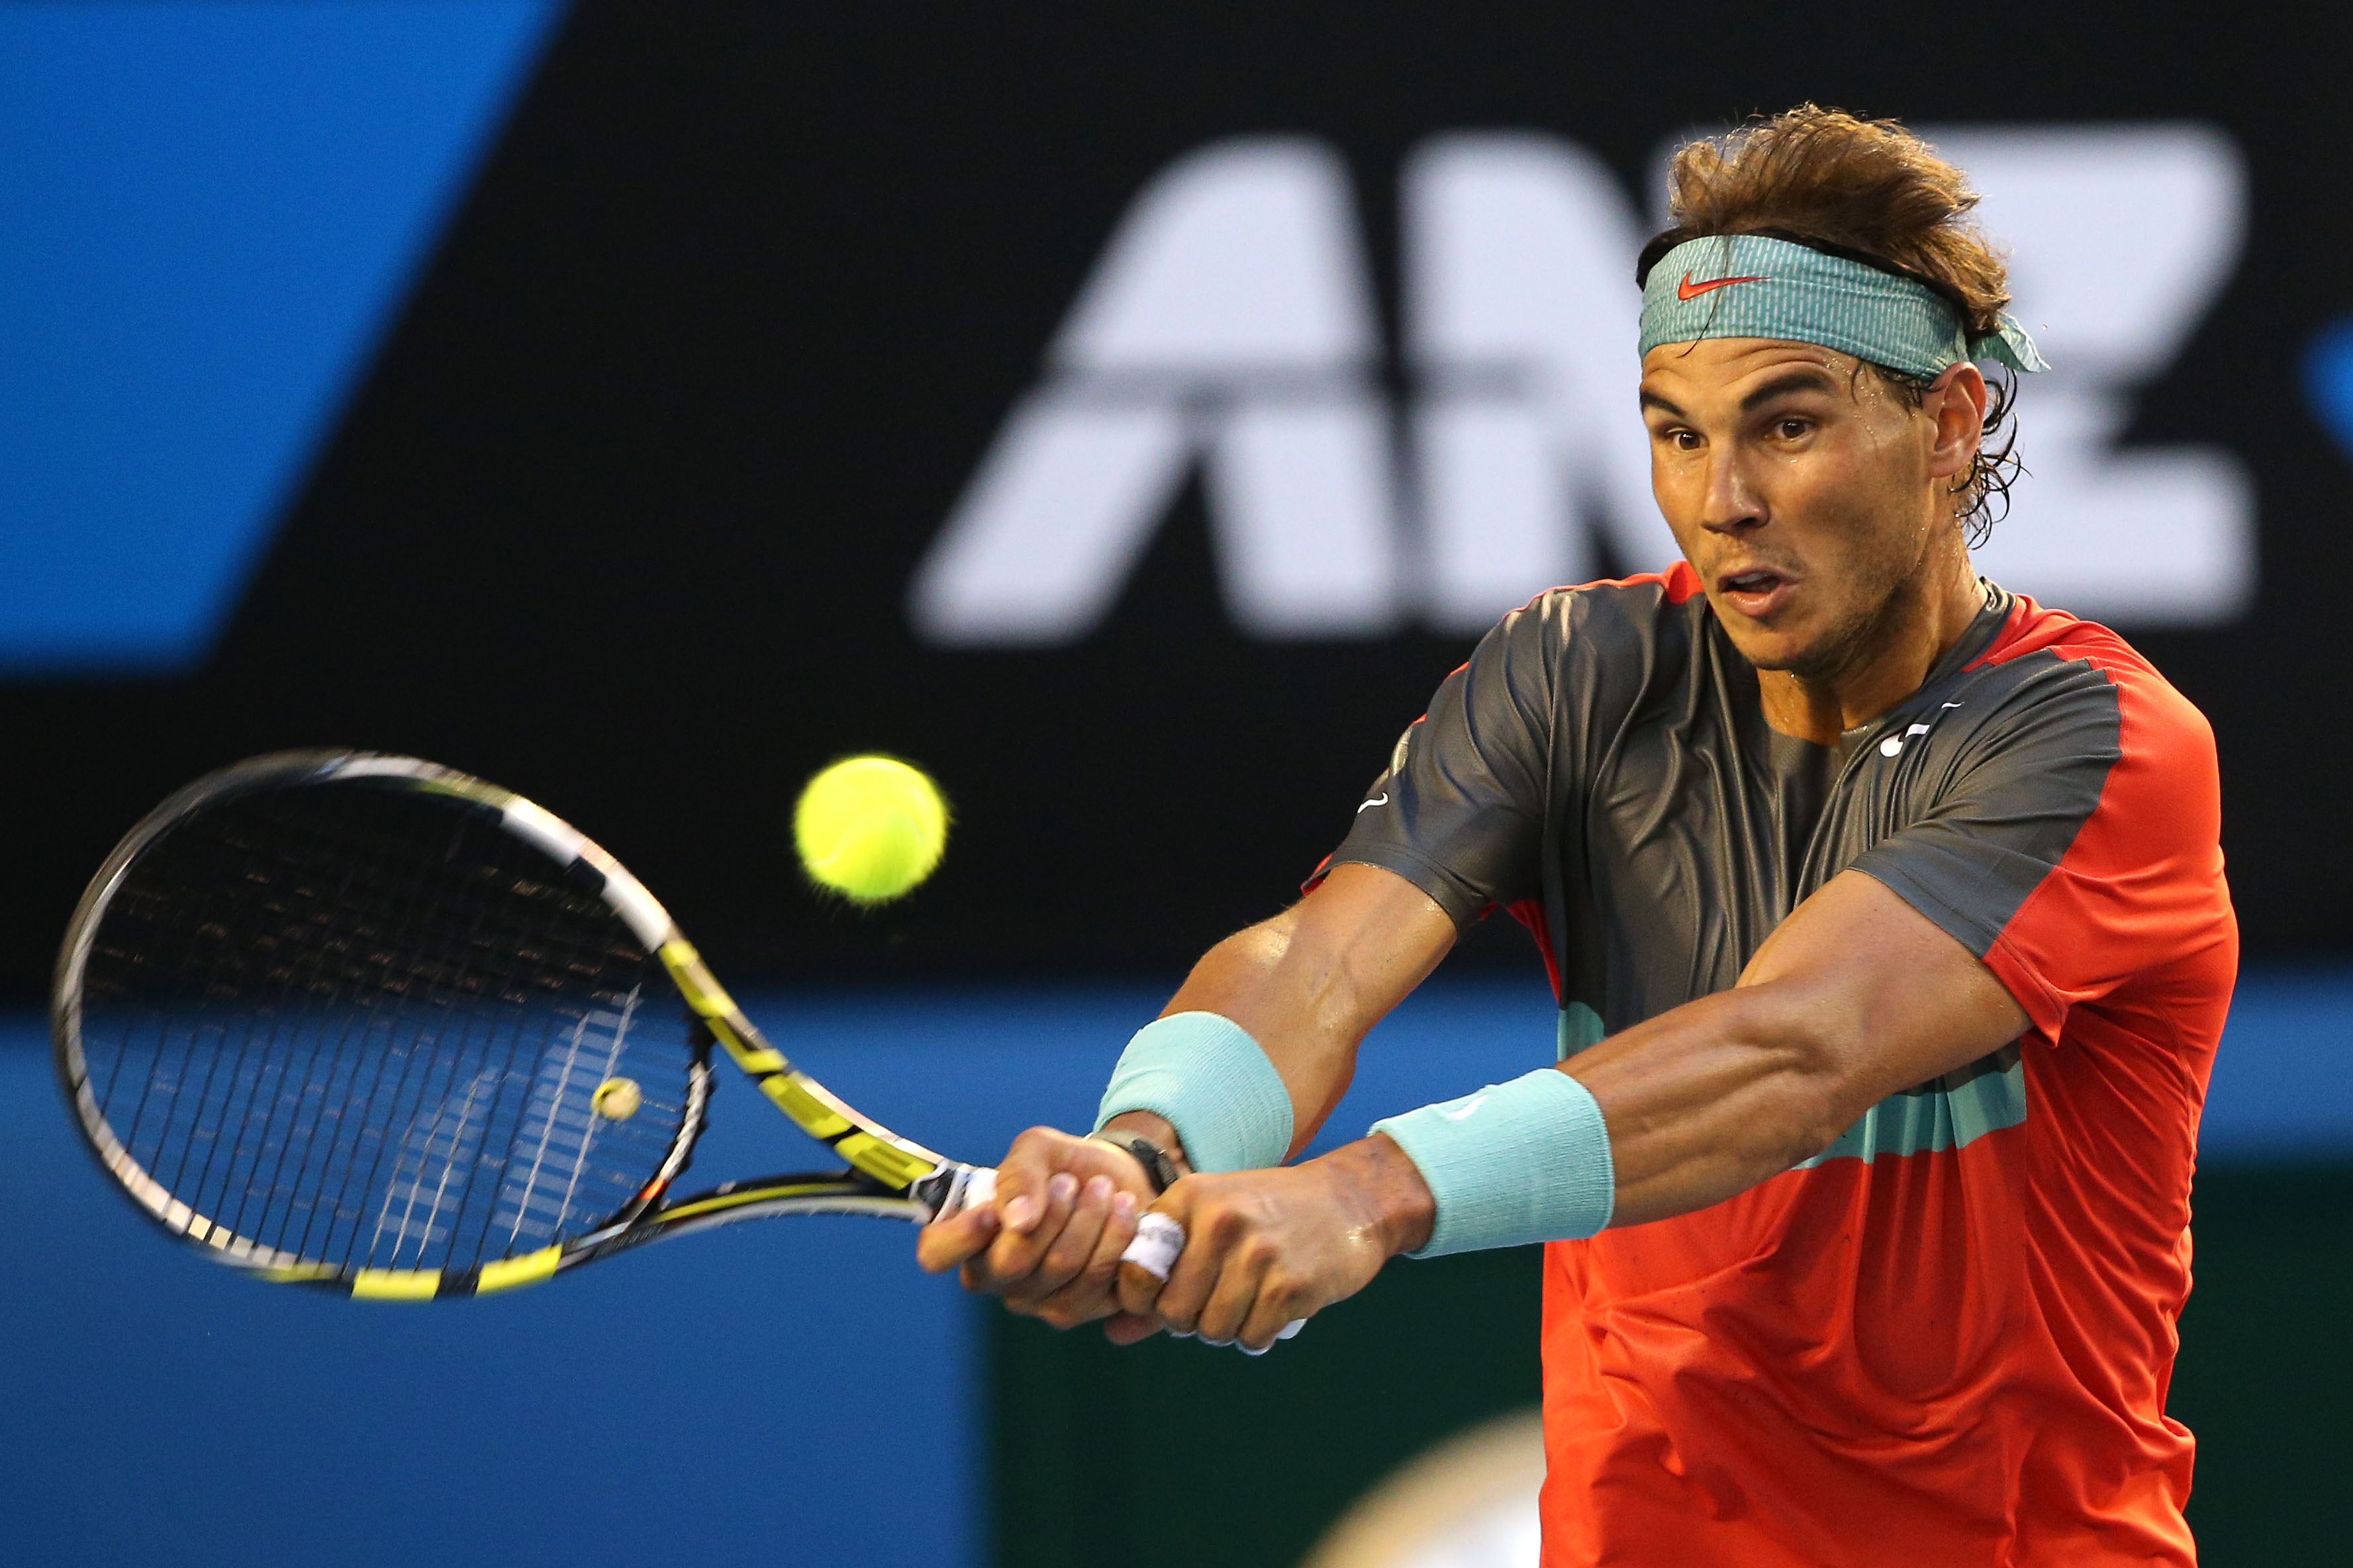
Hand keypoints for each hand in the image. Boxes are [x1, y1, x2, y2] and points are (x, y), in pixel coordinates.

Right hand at [915, 1125, 1158, 1330]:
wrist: (1121, 1181)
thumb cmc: (1064, 1165)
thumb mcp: (1038, 1150)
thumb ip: (1018, 1175)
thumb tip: (1016, 1220)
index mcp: (969, 1236)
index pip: (936, 1253)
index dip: (959, 1238)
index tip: (991, 1211)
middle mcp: (996, 1278)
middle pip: (1012, 1263)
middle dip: (1052, 1214)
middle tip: (1072, 1182)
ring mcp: (1037, 1301)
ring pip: (1063, 1269)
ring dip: (1091, 1219)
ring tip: (1105, 1190)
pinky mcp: (1083, 1309)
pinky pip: (1100, 1282)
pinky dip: (1118, 1238)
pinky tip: (1125, 1212)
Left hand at [1114, 1134, 1433, 1351]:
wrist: (1349, 1202)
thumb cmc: (1269, 1215)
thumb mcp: (1211, 1223)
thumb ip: (1160, 1276)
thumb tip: (1112, 1333)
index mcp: (1190, 1198)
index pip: (1136, 1274)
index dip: (1148, 1300)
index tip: (1170, 1298)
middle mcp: (1219, 1221)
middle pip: (1175, 1313)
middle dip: (1193, 1321)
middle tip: (1219, 1302)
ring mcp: (1257, 1252)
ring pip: (1213, 1330)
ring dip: (1229, 1329)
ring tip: (1248, 1302)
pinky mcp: (1291, 1284)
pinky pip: (1252, 1337)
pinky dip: (1259, 1334)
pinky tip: (1273, 1308)